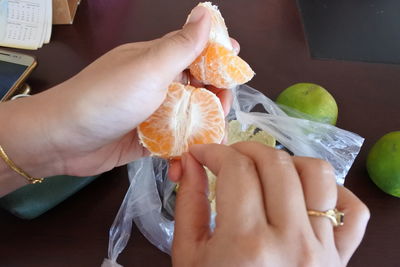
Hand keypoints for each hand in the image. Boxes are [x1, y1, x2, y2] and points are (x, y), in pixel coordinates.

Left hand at [0, 6, 235, 194]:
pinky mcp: (146, 139)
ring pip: (188, 115)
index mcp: (157, 60)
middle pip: (196, 86)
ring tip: (215, 136)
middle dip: (215, 95)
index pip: (195, 52)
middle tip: (224, 108)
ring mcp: (151, 113)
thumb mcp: (148, 68)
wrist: (62, 140)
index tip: (237, 69)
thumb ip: (181, 46)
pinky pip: (173, 141)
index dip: (218, 59)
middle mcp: (156, 84)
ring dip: (204, 125)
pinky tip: (192, 157)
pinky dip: (184, 148)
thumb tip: (206, 12)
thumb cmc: (107, 98)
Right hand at [172, 142, 369, 266]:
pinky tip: (304, 196)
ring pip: (318, 174)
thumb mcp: (190, 255)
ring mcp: (323, 249)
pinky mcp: (342, 257)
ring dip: (288, 162)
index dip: (215, 151)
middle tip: (229, 158)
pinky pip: (353, 209)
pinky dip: (332, 191)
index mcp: (246, 244)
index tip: (203, 153)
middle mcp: (291, 242)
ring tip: (266, 173)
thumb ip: (189, 203)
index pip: (236, 170)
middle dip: (245, 149)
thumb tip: (192, 161)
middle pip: (276, 164)